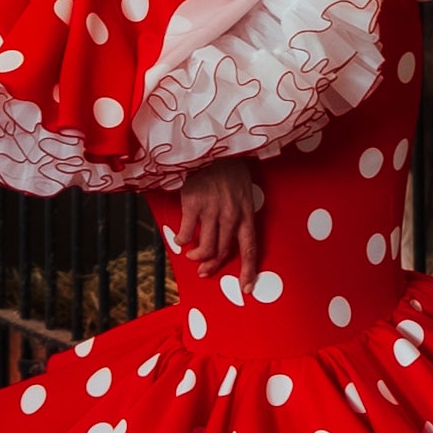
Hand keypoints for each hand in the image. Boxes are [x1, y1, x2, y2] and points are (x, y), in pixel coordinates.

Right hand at [173, 160, 259, 280]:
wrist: (211, 145)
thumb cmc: (227, 165)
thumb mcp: (243, 187)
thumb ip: (239, 209)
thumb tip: (231, 230)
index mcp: (246, 211)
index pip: (251, 247)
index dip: (249, 270)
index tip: (247, 287)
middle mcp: (232, 214)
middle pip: (225, 251)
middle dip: (214, 266)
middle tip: (205, 272)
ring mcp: (213, 210)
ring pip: (207, 247)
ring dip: (198, 257)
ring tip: (192, 256)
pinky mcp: (193, 205)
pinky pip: (187, 233)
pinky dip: (183, 241)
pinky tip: (181, 239)